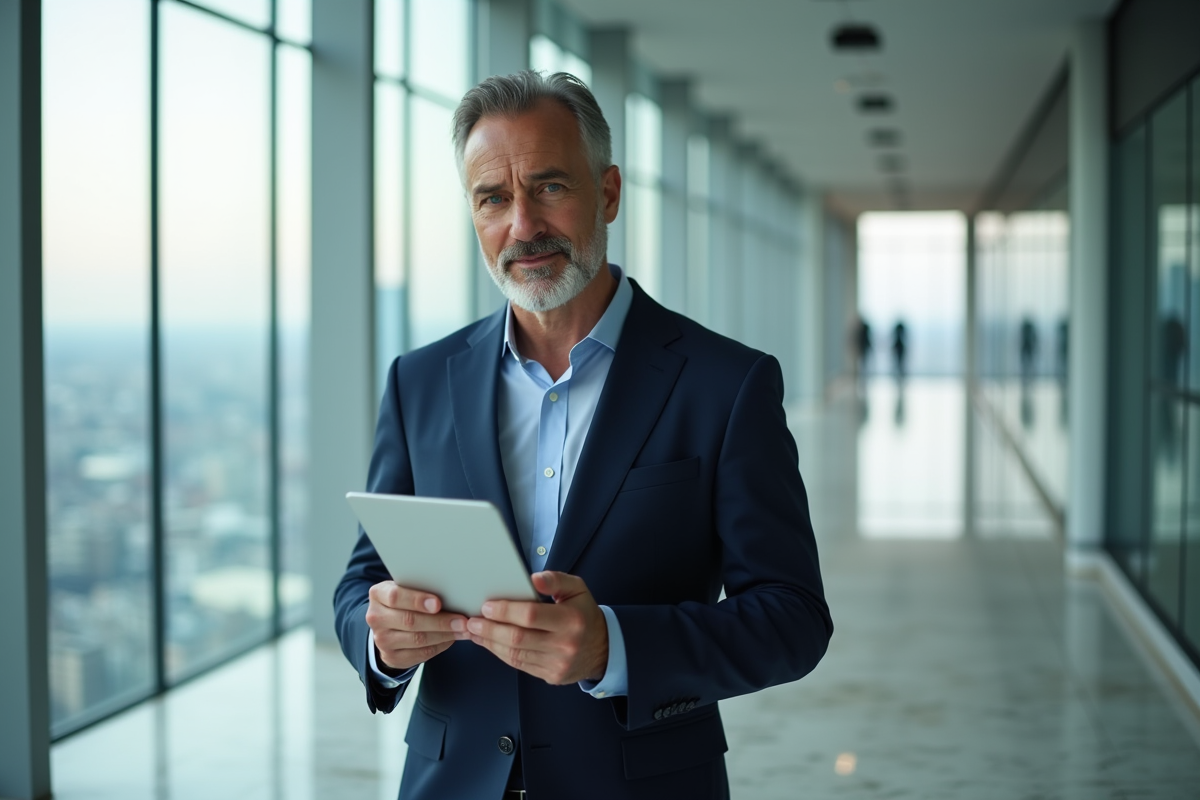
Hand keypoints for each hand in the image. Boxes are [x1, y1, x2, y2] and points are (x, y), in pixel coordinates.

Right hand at [365, 581, 468, 672]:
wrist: (387, 625)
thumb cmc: (404, 600)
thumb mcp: (405, 588)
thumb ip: (420, 587)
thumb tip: (453, 590)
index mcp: (378, 594)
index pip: (395, 596)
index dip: (417, 600)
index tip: (438, 603)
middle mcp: (376, 618)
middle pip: (410, 621)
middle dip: (440, 621)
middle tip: (462, 621)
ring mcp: (382, 640)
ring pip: (418, 639)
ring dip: (444, 635)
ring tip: (463, 630)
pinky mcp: (392, 657)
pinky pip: (421, 653)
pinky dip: (440, 645)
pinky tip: (452, 638)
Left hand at [465, 571, 608, 684]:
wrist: (603, 649)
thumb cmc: (584, 615)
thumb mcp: (577, 589)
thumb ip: (555, 580)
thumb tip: (533, 578)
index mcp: (571, 620)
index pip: (531, 615)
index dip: (505, 611)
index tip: (487, 606)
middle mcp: (564, 644)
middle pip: (518, 638)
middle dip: (490, 629)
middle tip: (473, 621)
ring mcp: (557, 663)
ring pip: (515, 654)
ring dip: (491, 643)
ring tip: (475, 632)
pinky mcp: (550, 676)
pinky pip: (520, 665)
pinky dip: (501, 653)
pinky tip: (490, 643)